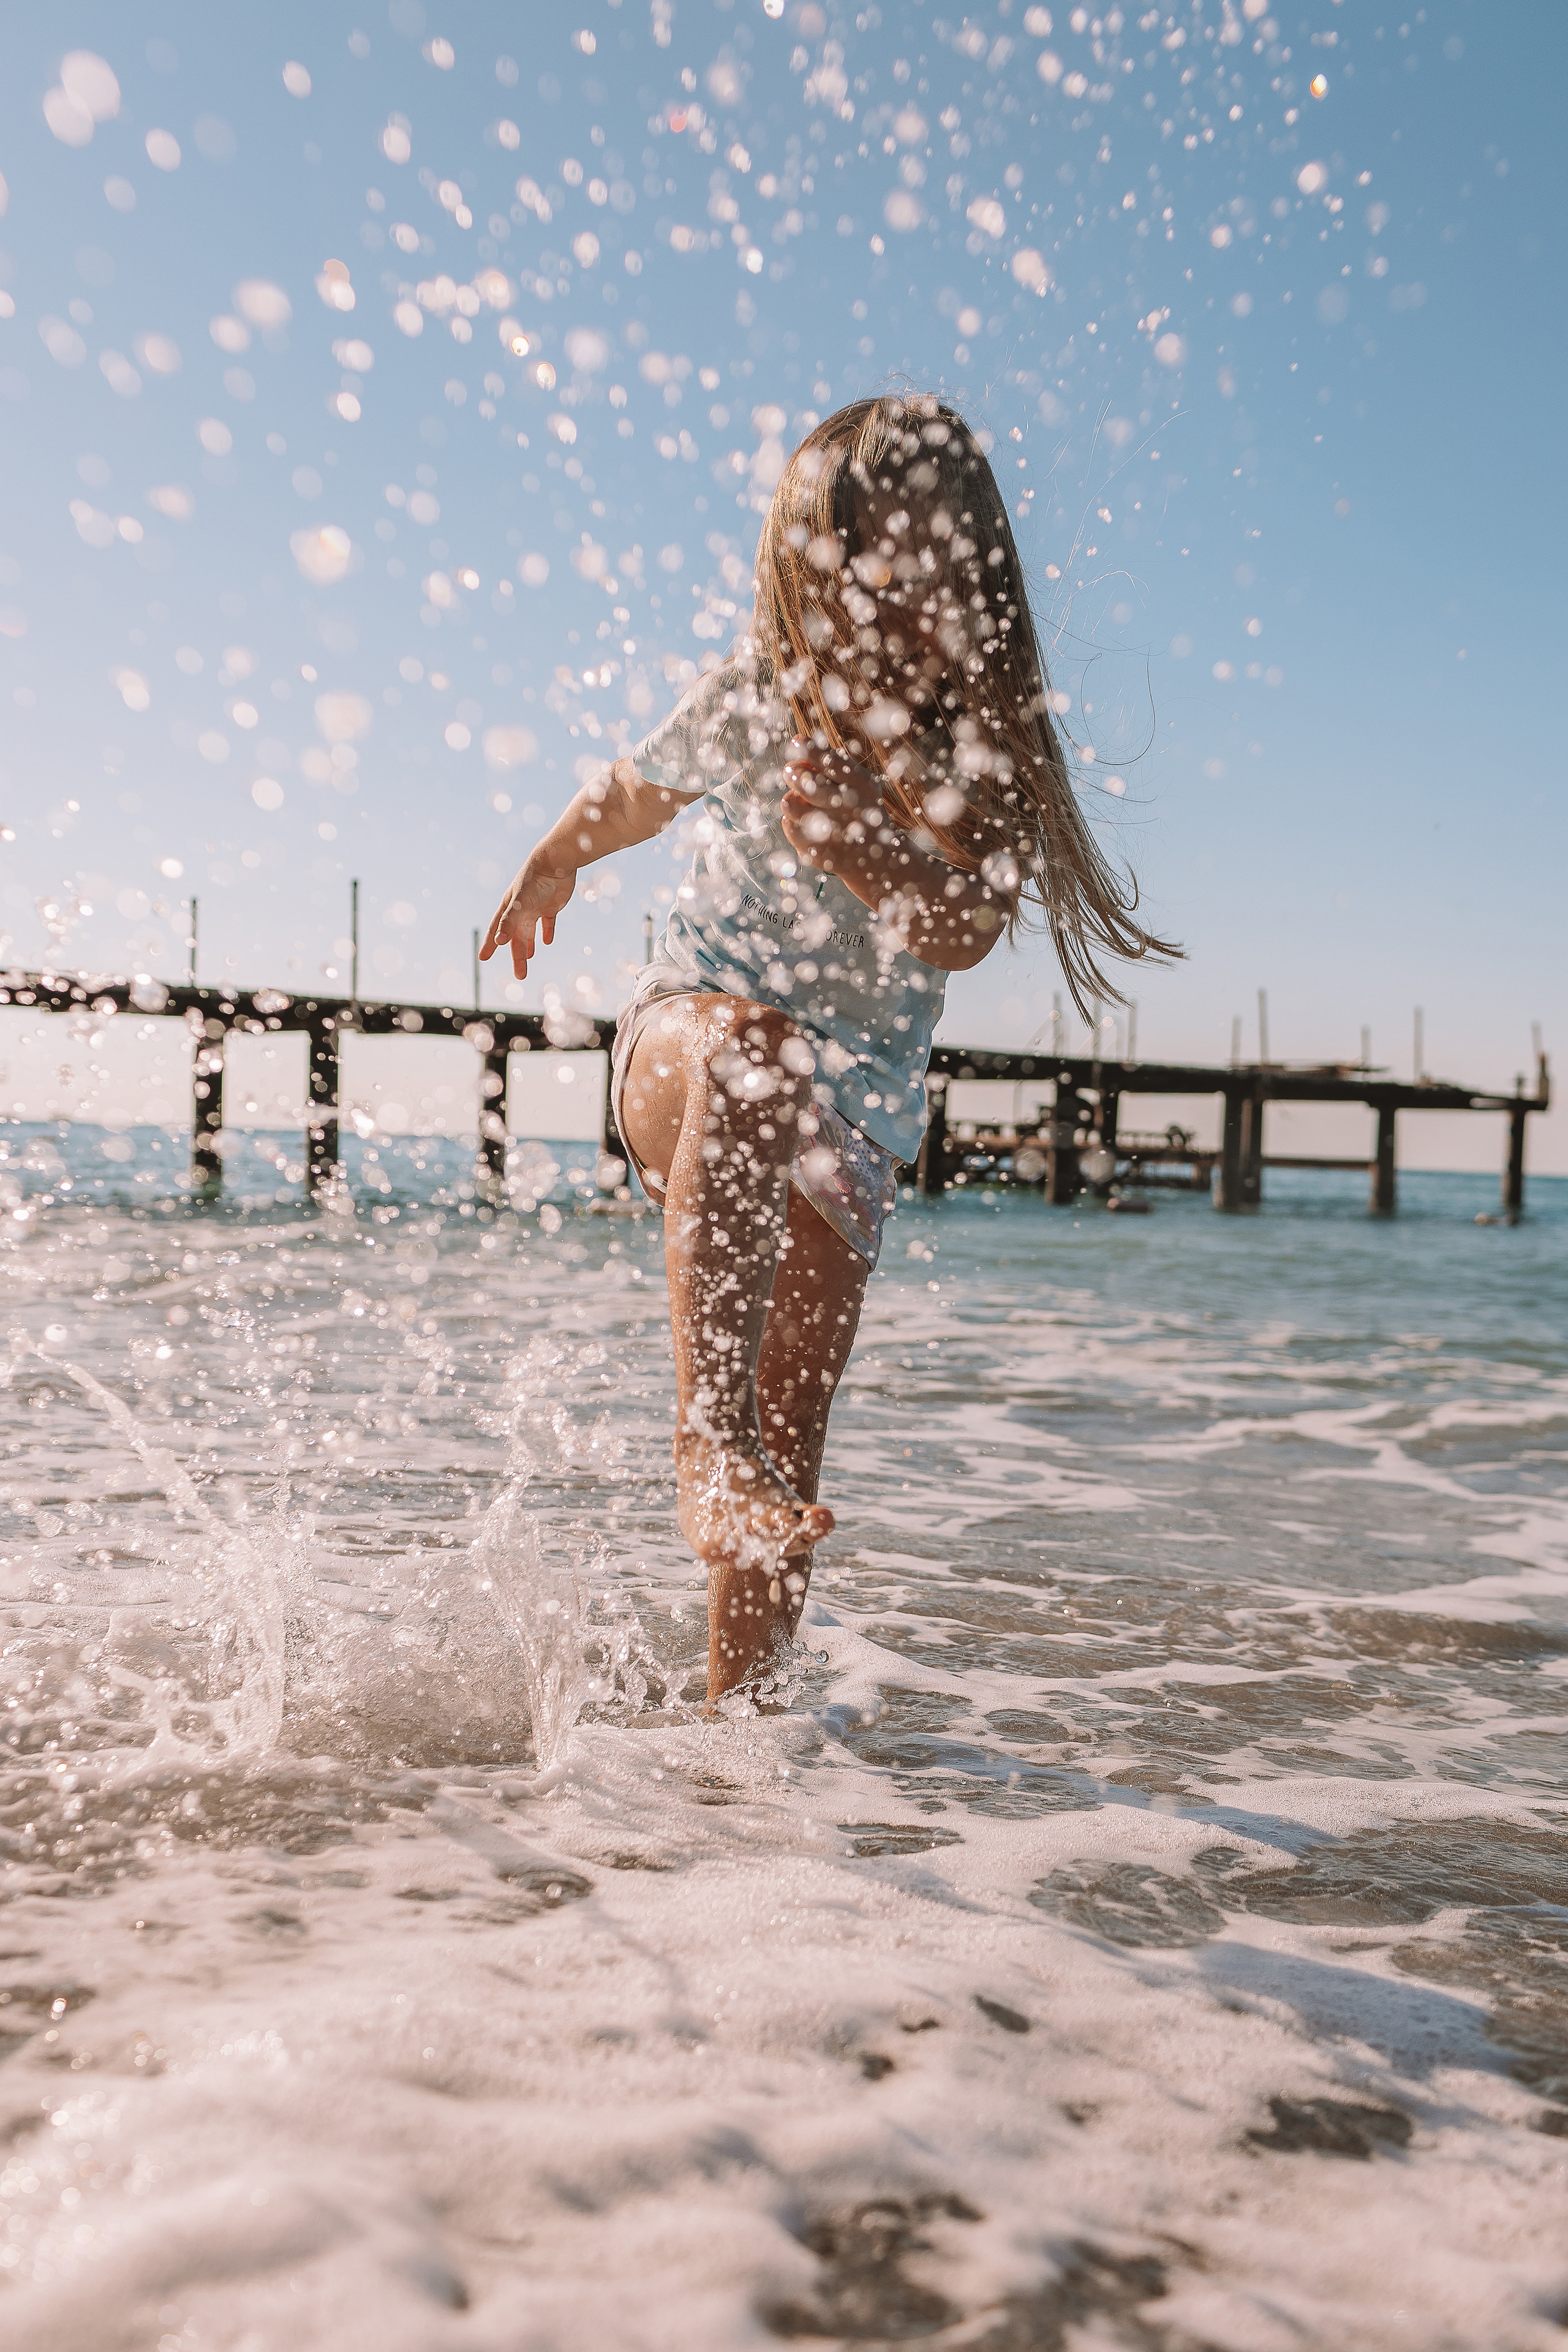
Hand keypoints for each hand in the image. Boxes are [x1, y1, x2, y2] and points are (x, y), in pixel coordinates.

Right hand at [480, 849, 576, 978]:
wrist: (555, 861)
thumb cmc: (534, 880)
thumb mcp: (520, 903)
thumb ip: (510, 922)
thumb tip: (499, 942)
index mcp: (509, 908)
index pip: (497, 930)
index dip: (490, 945)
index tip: (483, 958)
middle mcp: (520, 909)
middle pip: (516, 937)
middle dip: (517, 956)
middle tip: (520, 975)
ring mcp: (536, 907)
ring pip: (530, 932)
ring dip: (529, 946)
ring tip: (528, 959)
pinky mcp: (551, 905)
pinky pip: (548, 923)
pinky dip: (547, 932)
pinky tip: (547, 941)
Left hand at [780, 740, 892, 878]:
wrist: (875, 857)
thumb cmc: (860, 808)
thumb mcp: (859, 782)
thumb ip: (833, 763)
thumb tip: (798, 742)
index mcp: (861, 783)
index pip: (828, 760)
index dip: (808, 749)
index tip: (797, 742)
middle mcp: (847, 805)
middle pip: (802, 779)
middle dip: (793, 772)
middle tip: (792, 772)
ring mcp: (831, 830)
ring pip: (789, 801)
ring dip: (793, 798)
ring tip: (806, 803)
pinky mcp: (815, 849)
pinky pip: (787, 823)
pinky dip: (793, 821)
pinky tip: (809, 824)